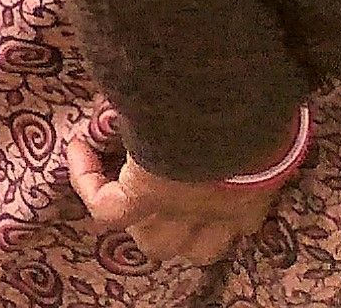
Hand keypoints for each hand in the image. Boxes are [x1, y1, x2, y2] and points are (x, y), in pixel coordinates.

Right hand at [63, 108, 290, 268]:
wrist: (240, 104)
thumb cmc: (260, 104)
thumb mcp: (259, 119)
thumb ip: (244, 118)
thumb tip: (228, 93)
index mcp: (252, 201)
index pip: (235, 227)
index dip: (212, 214)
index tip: (197, 174)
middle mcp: (219, 215)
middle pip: (191, 248)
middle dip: (174, 228)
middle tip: (158, 192)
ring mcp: (181, 210)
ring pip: (154, 242)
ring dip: (139, 221)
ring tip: (121, 185)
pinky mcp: (147, 196)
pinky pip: (107, 209)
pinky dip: (89, 184)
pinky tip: (80, 149)